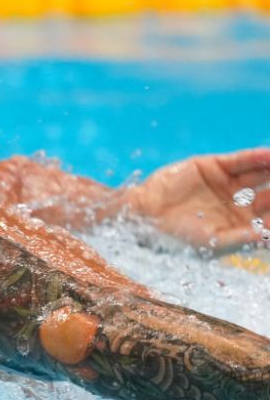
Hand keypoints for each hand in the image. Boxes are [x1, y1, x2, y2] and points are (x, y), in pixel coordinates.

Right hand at [126, 148, 269, 252]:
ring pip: (263, 174)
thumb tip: (269, 237)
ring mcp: (230, 184)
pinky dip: (259, 157)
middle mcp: (241, 204)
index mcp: (243, 227)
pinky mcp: (216, 165)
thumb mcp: (213, 242)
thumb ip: (244, 239)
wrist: (142, 215)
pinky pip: (243, 160)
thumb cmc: (175, 237)